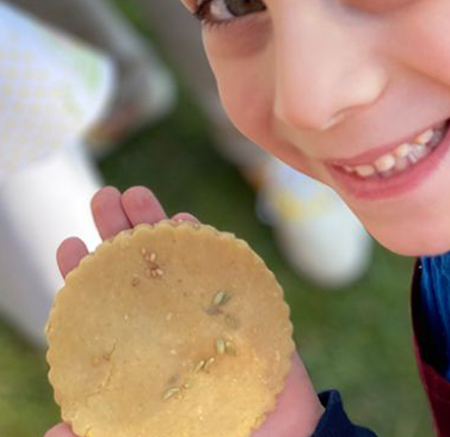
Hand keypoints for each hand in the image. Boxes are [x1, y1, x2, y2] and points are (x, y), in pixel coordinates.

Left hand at [45, 186, 323, 436]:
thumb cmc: (208, 436)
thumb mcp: (142, 434)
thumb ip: (100, 431)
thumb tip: (52, 434)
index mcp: (139, 350)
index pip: (103, 306)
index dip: (83, 276)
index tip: (67, 245)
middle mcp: (168, 324)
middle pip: (135, 271)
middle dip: (115, 232)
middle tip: (103, 197)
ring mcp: (204, 311)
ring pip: (174, 260)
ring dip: (155, 223)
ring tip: (135, 193)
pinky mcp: (241, 305)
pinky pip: (221, 266)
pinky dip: (202, 241)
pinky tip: (185, 220)